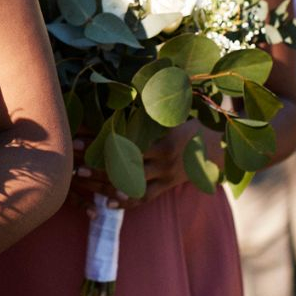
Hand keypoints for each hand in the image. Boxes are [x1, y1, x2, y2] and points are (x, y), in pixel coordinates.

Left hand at [71, 121, 215, 212]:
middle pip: (123, 167)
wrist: (221, 146)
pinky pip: (145, 198)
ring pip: (131, 185)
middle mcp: (162, 161)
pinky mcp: (168, 186)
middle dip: (97, 167)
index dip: (98, 142)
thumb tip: (124, 92)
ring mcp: (165, 176)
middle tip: (74, 167)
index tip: (76, 139)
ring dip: (105, 185)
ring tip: (83, 183)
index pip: (123, 143)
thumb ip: (150, 109)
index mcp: (162, 141)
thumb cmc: (192, 123)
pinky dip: (126, 202)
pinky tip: (107, 203)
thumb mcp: (173, 114)